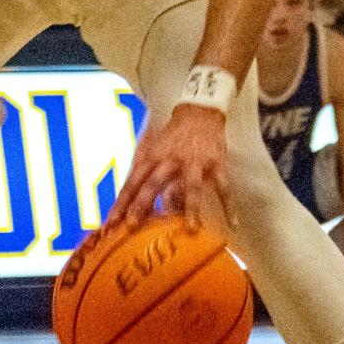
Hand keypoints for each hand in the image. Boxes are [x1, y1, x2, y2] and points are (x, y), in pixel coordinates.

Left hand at [110, 104, 229, 225]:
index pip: (132, 182)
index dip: (121, 202)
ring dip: (191, 207)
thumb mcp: (153, 152)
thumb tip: (132, 205)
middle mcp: (169, 160)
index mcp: (152, 158)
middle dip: (143, 203)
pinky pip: (223, 186)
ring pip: (191, 186)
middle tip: (133, 225)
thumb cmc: (172, 139)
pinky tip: (232, 223)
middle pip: (153, 183)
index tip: (111, 223)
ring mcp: (194, 162)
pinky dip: (228, 204)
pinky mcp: (216, 163)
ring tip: (191, 229)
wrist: (199, 114)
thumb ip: (144, 176)